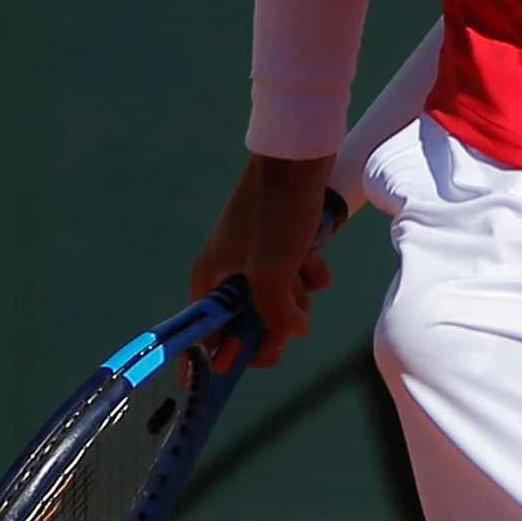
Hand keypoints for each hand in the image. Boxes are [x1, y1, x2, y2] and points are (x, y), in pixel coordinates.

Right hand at [187, 152, 336, 367]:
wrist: (299, 156)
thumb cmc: (276, 211)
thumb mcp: (271, 272)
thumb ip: (275, 314)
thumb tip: (291, 331)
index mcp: (208, 283)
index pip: (207, 338)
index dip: (229, 358)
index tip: (254, 364)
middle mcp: (227, 274)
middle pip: (250, 324)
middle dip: (277, 323)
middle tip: (295, 321)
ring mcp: (255, 259)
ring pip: (280, 300)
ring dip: (299, 294)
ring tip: (305, 271)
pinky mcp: (282, 244)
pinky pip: (297, 276)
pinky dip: (309, 271)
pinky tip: (315, 255)